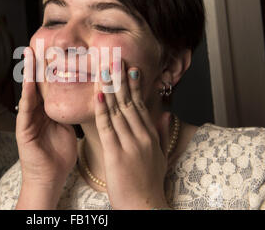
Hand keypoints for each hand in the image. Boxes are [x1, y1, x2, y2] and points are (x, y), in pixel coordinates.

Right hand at [15, 47, 77, 208]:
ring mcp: (29, 119)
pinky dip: (27, 95)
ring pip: (30, 92)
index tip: (56, 50)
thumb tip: (86, 98)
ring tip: (29, 55)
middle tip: (38, 44)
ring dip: (29, 73)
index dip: (52, 68)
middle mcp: (37, 112)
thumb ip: (70, 113)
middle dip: (38, 64)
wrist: (50, 176)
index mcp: (48, 111)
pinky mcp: (24, 130)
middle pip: (39, 84)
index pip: (50, 85)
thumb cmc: (59, 154)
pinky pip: (26, 109)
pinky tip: (28, 83)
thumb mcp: (68, 127)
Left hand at [94, 60, 171, 208]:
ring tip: (105, 69)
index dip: (135, 86)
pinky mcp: (116, 154)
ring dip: (110, 88)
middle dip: (121, 80)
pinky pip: (107, 127)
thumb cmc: (150, 183)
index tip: (131, 68)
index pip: (140, 105)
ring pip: (118, 110)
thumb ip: (161, 134)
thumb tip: (166, 113)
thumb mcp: (161, 157)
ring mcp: (130, 144)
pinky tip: (98, 95)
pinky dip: (102, 110)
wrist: (145, 206)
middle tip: (115, 59)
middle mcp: (142, 136)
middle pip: (129, 102)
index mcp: (150, 136)